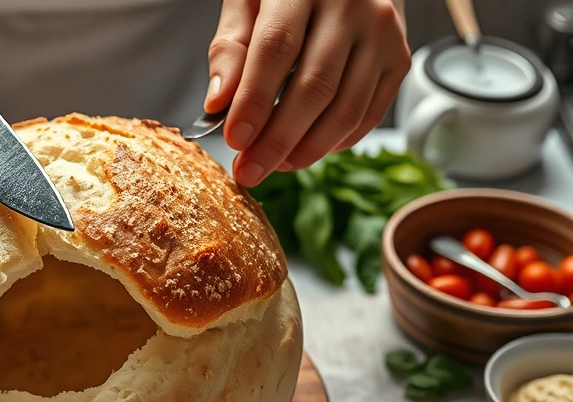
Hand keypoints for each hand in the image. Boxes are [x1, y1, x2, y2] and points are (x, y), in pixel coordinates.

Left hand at [205, 0, 409, 186]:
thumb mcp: (246, 0)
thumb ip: (230, 47)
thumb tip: (218, 103)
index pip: (277, 49)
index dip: (255, 100)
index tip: (235, 140)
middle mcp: (352, 6)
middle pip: (314, 87)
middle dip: (277, 139)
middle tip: (249, 170)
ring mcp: (382, 33)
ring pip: (346, 108)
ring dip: (307, 149)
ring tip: (274, 165)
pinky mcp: (398, 58)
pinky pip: (369, 114)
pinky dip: (335, 142)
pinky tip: (305, 150)